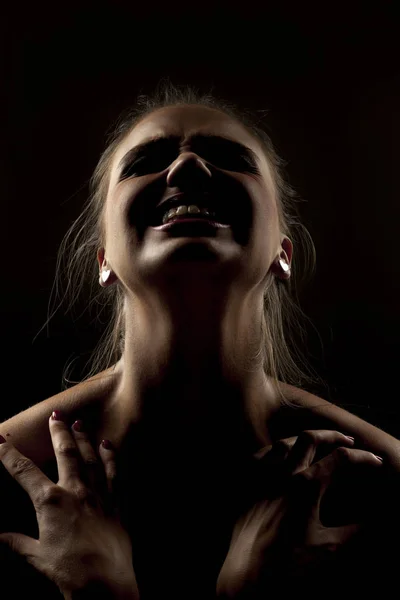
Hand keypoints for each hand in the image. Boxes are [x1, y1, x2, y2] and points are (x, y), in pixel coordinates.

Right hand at [0, 412, 138, 599]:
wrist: (105, 582)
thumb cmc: (68, 571)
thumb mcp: (36, 556)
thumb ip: (16, 542)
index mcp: (50, 502)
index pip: (24, 472)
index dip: (9, 455)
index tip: (1, 440)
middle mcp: (75, 490)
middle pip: (65, 452)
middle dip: (58, 431)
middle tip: (55, 415)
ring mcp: (98, 493)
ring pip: (90, 456)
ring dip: (84, 438)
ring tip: (79, 423)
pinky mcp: (116, 501)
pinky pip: (114, 472)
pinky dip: (110, 456)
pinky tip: (107, 444)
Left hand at [216, 430, 385, 597]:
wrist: (246, 570)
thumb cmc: (288, 562)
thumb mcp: (329, 547)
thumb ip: (356, 531)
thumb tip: (375, 520)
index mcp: (308, 484)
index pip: (341, 458)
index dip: (362, 457)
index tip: (376, 462)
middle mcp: (284, 472)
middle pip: (311, 438)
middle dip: (333, 435)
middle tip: (348, 440)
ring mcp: (262, 474)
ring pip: (285, 442)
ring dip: (305, 440)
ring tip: (317, 444)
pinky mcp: (245, 482)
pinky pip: (261, 454)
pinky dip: (275, 450)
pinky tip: (280, 456)